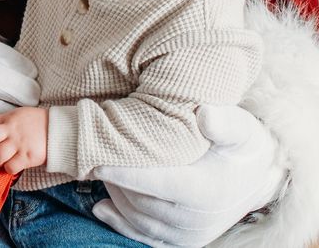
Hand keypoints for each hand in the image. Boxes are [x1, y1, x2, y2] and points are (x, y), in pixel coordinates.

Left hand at [0, 107, 46, 173]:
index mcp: (9, 119)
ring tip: (4, 161)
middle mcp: (12, 131)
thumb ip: (8, 123)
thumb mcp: (20, 115)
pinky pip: (10, 167)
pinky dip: (10, 169)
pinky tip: (15, 165)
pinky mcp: (28, 157)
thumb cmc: (39, 123)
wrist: (60, 129)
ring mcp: (19, 144)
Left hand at [93, 105, 283, 247]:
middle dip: (114, 181)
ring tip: (100, 172)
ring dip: (115, 197)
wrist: (257, 177)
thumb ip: (224, 122)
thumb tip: (205, 114)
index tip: (96, 160)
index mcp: (207, 191)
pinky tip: (102, 207)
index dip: (123, 173)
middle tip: (93, 157)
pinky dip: (121, 223)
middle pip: (140, 202)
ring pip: (138, 219)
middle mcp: (197, 219)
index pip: (156, 184)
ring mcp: (189, 234)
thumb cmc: (242, 146)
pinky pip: (146, 236)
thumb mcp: (240, 128)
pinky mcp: (183, 241)